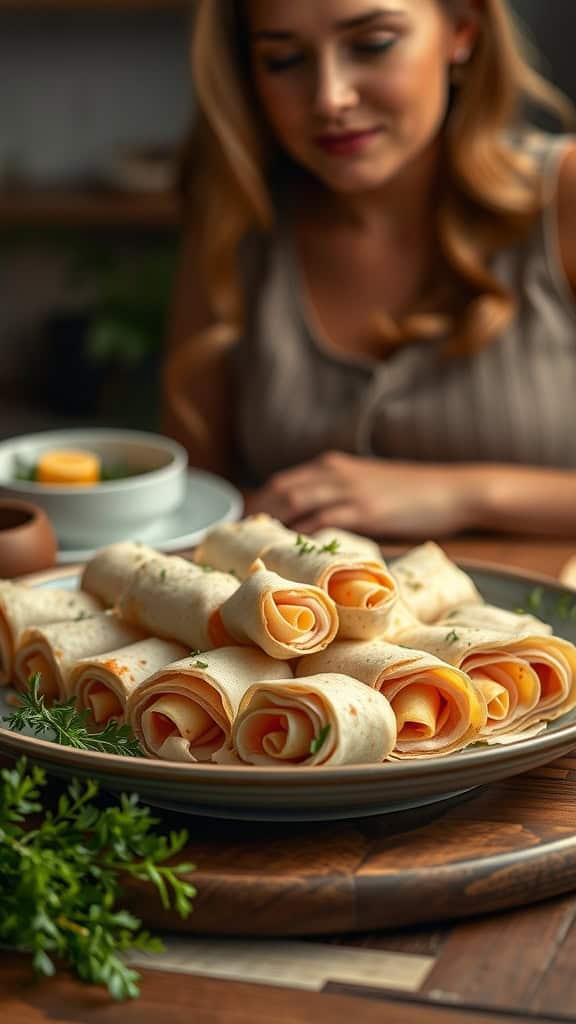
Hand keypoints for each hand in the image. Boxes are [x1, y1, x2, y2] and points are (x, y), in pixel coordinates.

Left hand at [244, 451, 478, 539]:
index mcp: (332, 466)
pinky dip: (302, 537)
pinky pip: (324, 522)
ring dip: (271, 527)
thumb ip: (339, 498)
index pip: (282, 483)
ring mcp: (349, 490)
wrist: (453, 490)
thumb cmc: (412, 495)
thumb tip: (312, 530)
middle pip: (279, 491)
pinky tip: (290, 555)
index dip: (257, 505)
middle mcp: (334, 473)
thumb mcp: (368, 487)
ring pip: (295, 503)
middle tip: (236, 545)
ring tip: (253, 552)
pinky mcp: (365, 510)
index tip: (242, 529)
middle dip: (254, 517)